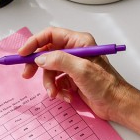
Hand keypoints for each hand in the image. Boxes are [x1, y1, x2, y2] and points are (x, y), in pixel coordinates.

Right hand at [18, 27, 138, 122]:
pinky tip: (66, 97)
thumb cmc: (106, 85)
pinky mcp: (73, 80)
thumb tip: (40, 58)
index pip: (50, 35)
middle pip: (47, 53)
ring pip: (50, 71)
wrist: (116, 104)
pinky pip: (56, 82)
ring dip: (49, 84)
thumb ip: (59, 60)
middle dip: (37, 66)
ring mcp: (73, 66)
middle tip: (27, 75)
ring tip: (55, 93)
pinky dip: (57, 90)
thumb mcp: (82, 70)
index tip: (23, 54)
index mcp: (79, 42)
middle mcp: (75, 51)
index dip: (34, 43)